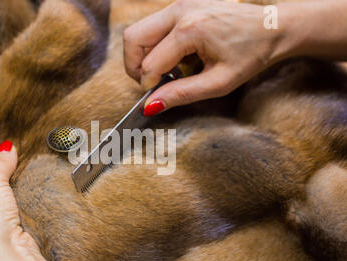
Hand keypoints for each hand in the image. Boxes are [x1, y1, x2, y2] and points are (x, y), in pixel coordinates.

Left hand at [0, 141, 98, 260]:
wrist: (3, 258)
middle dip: (4, 185)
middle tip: (17, 174)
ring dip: (15, 201)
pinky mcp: (6, 243)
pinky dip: (23, 216)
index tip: (4, 160)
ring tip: (24, 192)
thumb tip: (7, 148)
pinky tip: (28, 211)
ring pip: (3, 209)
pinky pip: (15, 223)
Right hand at [123, 0, 289, 114]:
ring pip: (139, 31)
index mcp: (190, 30)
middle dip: (134, 66)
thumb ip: (181, 94)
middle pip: (133, 39)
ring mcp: (180, 4)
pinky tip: (175, 57)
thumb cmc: (252, 54)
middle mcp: (180, 10)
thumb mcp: (218, 83)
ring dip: (143, 55)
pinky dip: (154, 46)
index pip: (149, 63)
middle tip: (151, 83)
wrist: (273, 28)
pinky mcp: (182, 4)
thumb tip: (151, 106)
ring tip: (166, 71)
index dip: (149, 86)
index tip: (156, 97)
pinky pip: (153, 26)